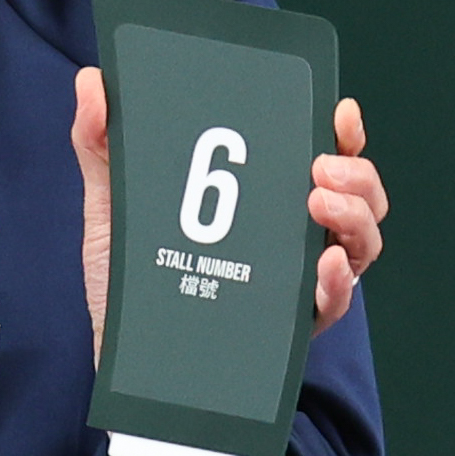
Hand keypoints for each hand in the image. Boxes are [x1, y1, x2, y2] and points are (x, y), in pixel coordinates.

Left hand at [70, 72, 388, 455]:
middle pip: (357, 194)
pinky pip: (334, 304)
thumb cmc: (128, 290)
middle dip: (356, 170)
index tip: (339, 110)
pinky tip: (322, 263)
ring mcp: (298, 283)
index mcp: (262, 200)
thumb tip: (94, 79)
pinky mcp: (292, 331)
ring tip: (319, 199)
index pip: (321, 152)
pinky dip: (338, 281)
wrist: (128, 376)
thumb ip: (103, 146)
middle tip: (320, 164)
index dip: (343, 130)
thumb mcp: (112, 212)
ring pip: (360, 244)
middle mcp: (291, 237)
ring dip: (354, 216)